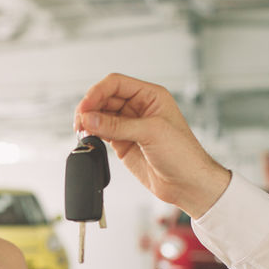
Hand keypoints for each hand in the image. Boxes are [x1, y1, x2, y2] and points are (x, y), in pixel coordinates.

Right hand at [74, 73, 230, 217]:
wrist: (187, 184)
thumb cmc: (183, 155)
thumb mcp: (151, 133)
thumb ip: (118, 126)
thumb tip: (90, 119)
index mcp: (151, 96)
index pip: (116, 84)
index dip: (98, 92)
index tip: (86, 107)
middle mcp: (139, 108)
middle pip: (105, 98)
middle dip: (90, 107)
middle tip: (80, 121)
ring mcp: (130, 126)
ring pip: (100, 116)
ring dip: (89, 121)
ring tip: (82, 131)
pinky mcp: (123, 143)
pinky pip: (102, 133)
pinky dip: (92, 134)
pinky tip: (88, 138)